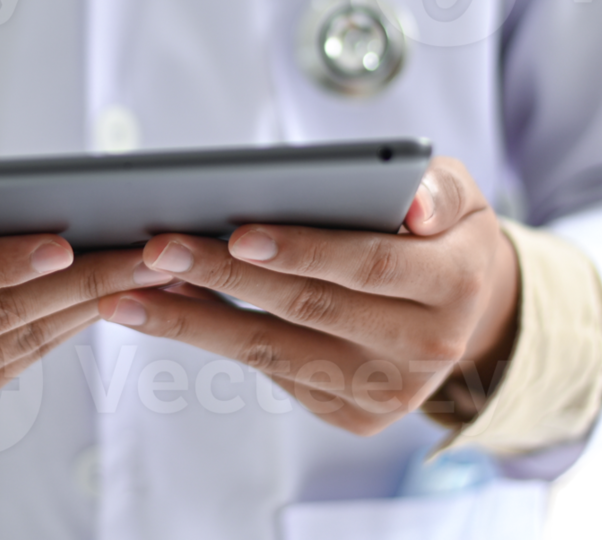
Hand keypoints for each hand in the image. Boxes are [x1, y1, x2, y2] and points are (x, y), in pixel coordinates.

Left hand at [95, 157, 517, 434]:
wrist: (469, 309)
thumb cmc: (444, 234)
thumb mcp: (458, 195)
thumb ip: (437, 188)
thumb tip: (413, 205)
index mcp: (454, 286)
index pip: (367, 265)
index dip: (302, 250)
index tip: (238, 233)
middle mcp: (425, 348)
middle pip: (308, 309)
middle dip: (225, 279)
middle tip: (158, 248)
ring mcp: (386, 390)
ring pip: (274, 351)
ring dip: (195, 321)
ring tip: (132, 291)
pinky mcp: (352, 413)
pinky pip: (270, 370)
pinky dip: (211, 338)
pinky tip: (165, 309)